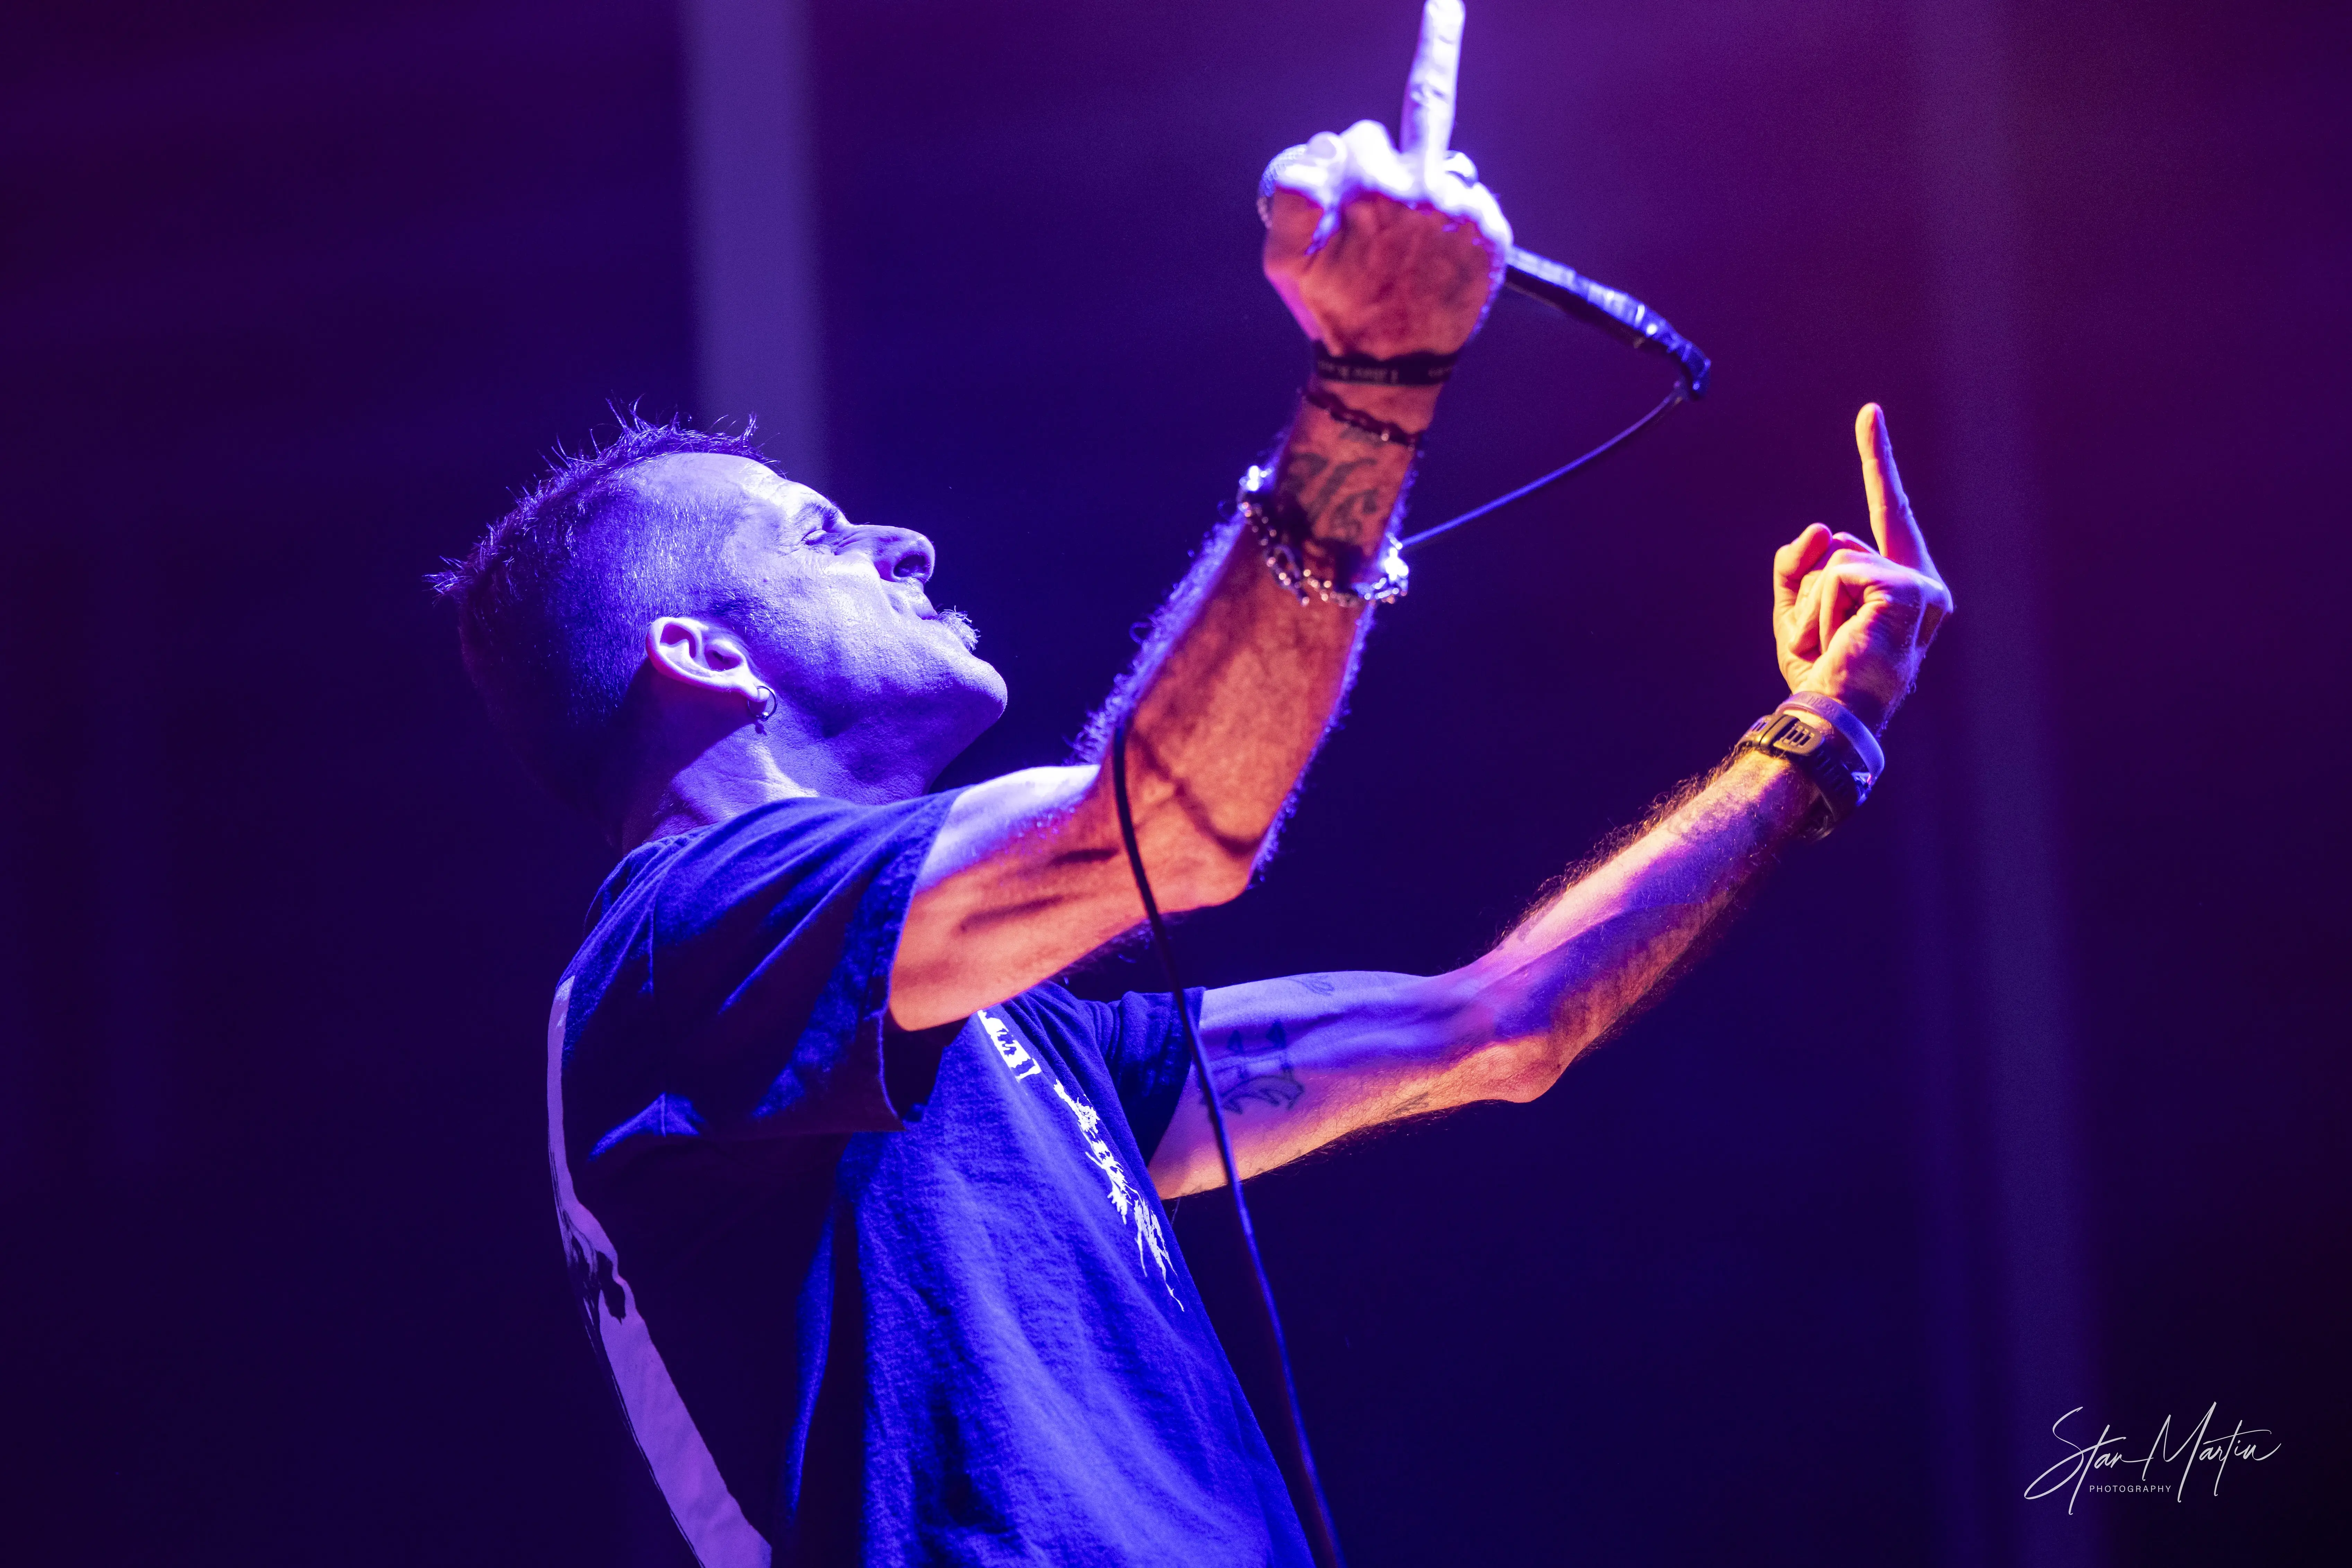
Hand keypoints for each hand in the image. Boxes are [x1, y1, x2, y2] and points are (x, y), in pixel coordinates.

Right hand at [1259, 0, 1511, 359]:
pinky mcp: (1494, 236)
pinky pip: (1474, 201)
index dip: (1350, 158)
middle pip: (1423, 117)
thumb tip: (1318, 150)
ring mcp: (1467, 214)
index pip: (1363, 134)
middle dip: (1414, 111)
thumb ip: (1290, 198)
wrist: (1391, 370)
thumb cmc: (1336, 314)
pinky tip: (1437, 250)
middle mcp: (1428, 193)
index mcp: (1375, 192)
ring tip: (1412, 236)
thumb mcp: (1286, 264)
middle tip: (1425, 99)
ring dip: (1429, 186)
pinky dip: (1457, 216)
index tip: (1347, 187)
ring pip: (1447, 166)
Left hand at [1772, 404, 1953, 732]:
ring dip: (1815, 604)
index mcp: (1901, 581)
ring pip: (1836, 558)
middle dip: (1812, 588)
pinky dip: (1822, 607)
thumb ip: (1798, 562)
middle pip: (1839, 543)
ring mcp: (1921, 586)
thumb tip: (1821, 525)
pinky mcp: (1907, 590)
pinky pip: (1839, 572)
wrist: (1830, 710)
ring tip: (1833, 642)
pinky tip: (1839, 639)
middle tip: (1827, 637)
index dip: (1877, 460)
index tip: (1868, 412)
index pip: (1886, 511)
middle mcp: (1921, 581)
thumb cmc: (1821, 669)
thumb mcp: (1794, 609)